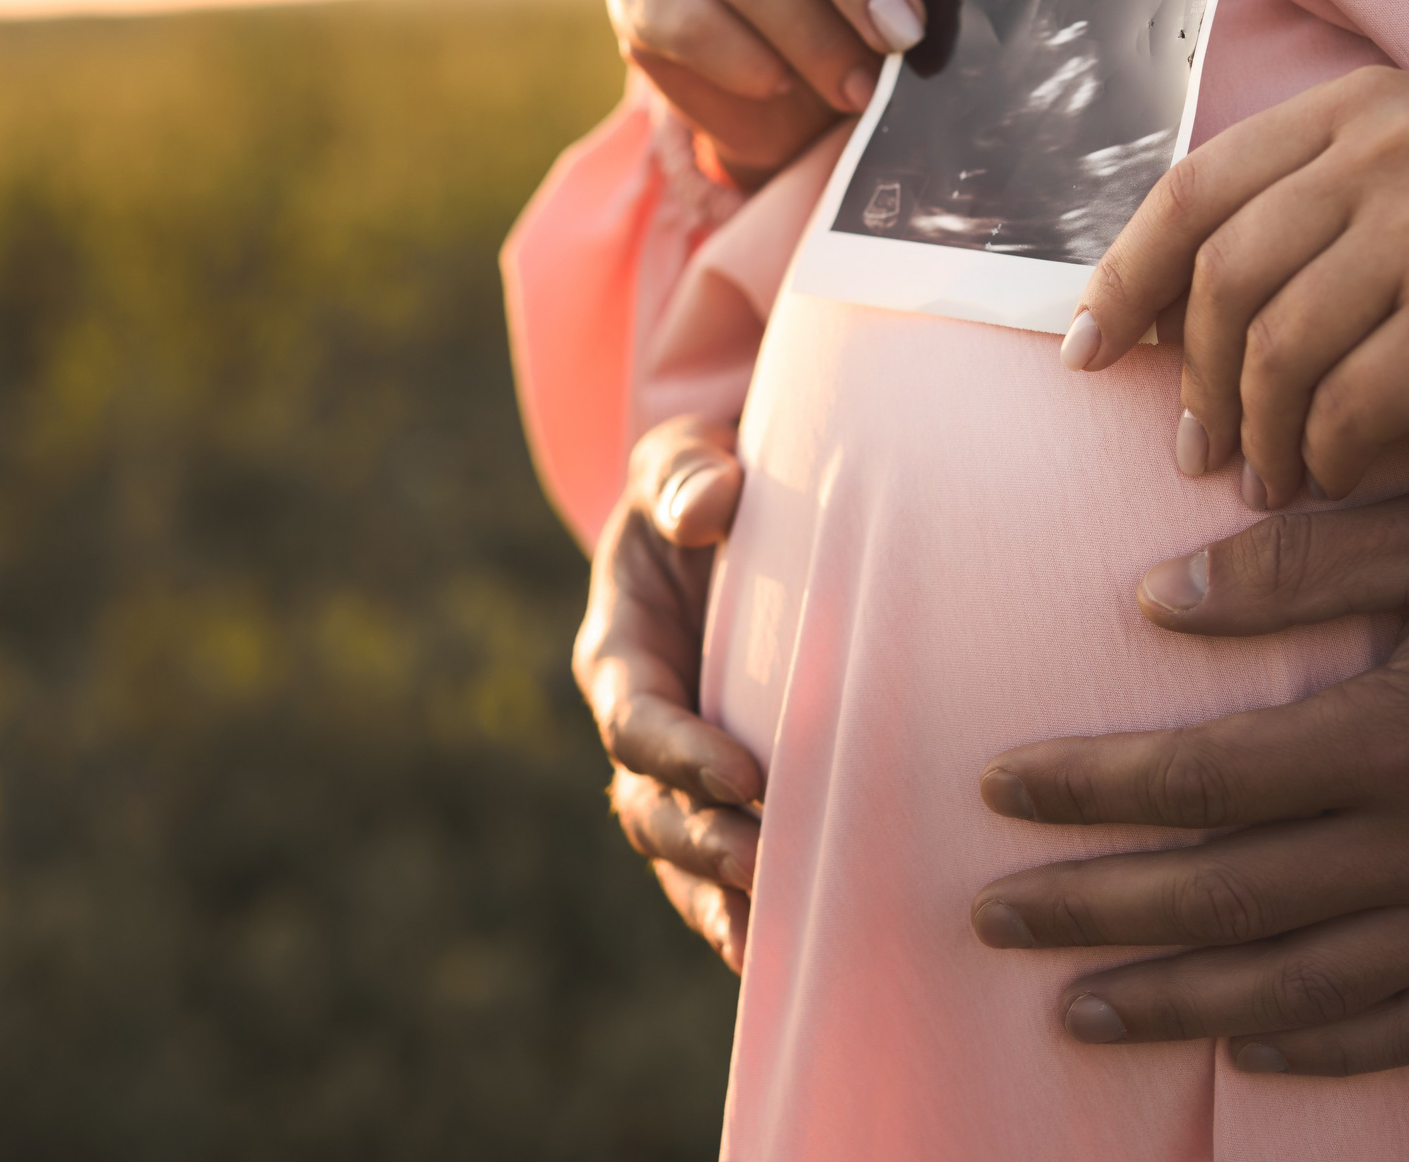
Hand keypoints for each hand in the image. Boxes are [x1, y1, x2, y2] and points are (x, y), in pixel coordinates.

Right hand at [574, 415, 761, 971]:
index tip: (746, 776)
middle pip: (652, 808)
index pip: (634, 718)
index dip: (679, 752)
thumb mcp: (688, 459)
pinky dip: (747, 912)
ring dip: (721, 897)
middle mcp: (645, 721)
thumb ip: (688, 475)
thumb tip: (711, 504)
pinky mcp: (734, 791)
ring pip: (684, 854)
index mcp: (620, 651)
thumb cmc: (714, 478)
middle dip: (703, 844)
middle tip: (766, 864)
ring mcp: (685, 766)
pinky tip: (788, 951)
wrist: (748, 508)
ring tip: (775, 933)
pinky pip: (726, 868)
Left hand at [969, 480, 1408, 1074]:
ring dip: (1177, 999)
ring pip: (1301, 983)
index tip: (997, 793)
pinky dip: (1324, 1045)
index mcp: (1401, 738)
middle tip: (992, 919)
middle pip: (1225, 898)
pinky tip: (1253, 1045)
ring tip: (1079, 1009)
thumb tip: (1155, 597)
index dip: (1088, 793)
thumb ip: (1301, 565)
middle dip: (1095, 911)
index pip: (1202, 780)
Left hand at [1066, 66, 1408, 502]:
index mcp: (1362, 111)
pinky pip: (1342, 410)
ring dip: (1251, 433)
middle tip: (1183, 449)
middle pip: (1217, 274)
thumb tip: (1164, 310)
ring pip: (1269, 349)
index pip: (1192, 188)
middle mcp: (1385, 153)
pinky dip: (1320, 459)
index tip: (1086, 349)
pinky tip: (1330, 482)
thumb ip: (1311, 221)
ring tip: (1260, 481)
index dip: (1124, 275)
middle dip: (1180, 374)